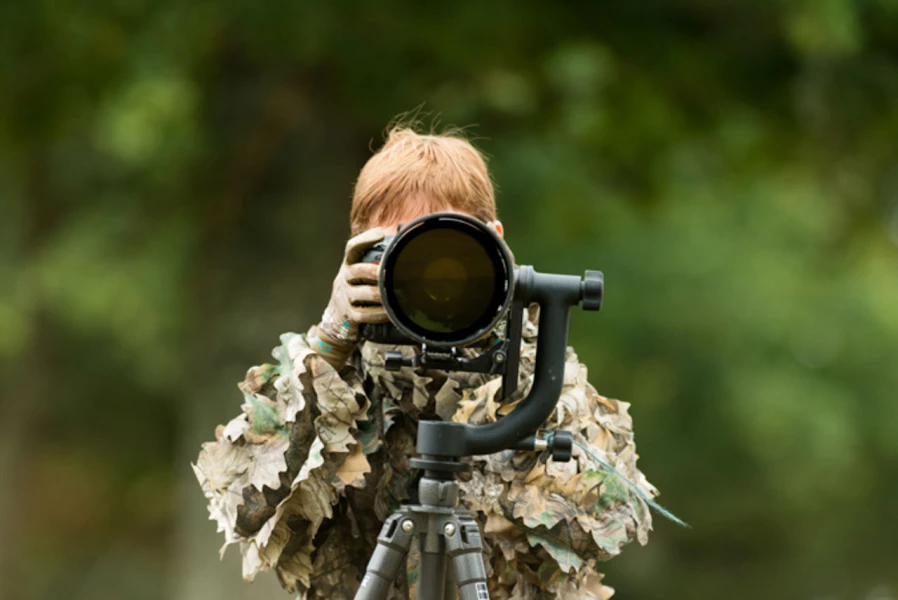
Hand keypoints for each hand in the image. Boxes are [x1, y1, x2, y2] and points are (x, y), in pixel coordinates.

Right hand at [316, 227, 389, 349]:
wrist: (336, 318)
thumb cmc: (356, 290)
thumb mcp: (359, 274)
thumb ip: (375, 261)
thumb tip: (401, 245)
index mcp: (348, 265)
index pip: (352, 248)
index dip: (365, 239)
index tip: (381, 234)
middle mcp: (344, 278)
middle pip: (357, 270)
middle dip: (374, 271)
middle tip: (390, 272)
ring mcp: (344, 297)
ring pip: (362, 293)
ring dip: (380, 294)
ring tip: (395, 294)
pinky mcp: (349, 315)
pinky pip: (364, 314)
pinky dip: (379, 314)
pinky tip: (390, 313)